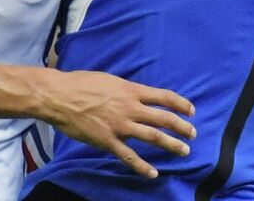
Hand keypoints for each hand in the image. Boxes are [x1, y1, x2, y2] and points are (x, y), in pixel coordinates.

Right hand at [40, 71, 195, 178]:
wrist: (60, 97)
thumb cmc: (82, 84)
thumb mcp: (111, 80)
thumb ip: (127, 90)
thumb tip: (138, 95)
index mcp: (132, 90)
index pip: (164, 97)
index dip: (180, 104)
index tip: (191, 110)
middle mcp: (130, 108)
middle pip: (163, 118)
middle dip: (182, 127)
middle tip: (193, 134)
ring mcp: (120, 126)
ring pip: (152, 137)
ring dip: (171, 144)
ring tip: (184, 151)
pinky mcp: (108, 141)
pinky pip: (129, 156)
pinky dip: (143, 166)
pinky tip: (153, 173)